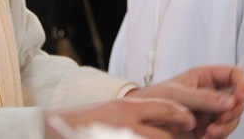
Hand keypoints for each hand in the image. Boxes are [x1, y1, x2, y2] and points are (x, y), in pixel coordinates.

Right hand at [45, 97, 196, 138]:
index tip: (191, 122)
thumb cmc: (84, 122)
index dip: (183, 116)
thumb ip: (135, 114)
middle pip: (165, 135)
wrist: (52, 129)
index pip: (167, 107)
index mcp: (128, 107)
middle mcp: (126, 122)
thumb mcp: (112, 111)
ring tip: (165, 138)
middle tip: (185, 136)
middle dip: (175, 138)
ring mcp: (120, 135)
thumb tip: (164, 119)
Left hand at [127, 65, 243, 137]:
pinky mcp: (208, 127)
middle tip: (220, 119)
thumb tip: (230, 101)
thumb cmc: (155, 97)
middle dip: (233, 111)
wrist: (142, 119)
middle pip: (239, 100)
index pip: (235, 75)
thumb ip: (204, 97)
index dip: (242, 84)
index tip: (239, 97)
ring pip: (233, 118)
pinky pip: (223, 132)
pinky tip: (205, 136)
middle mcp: (213, 93)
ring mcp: (212, 111)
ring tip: (210, 132)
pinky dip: (218, 135)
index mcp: (207, 77)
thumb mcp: (179, 94)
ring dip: (226, 127)